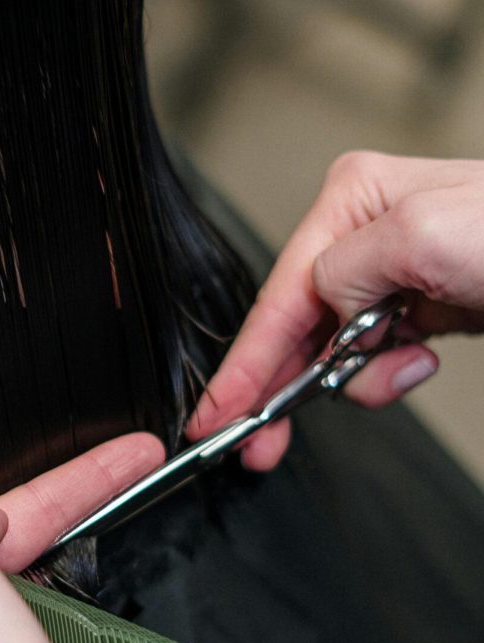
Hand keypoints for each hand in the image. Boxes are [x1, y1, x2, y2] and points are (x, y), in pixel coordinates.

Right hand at [189, 152, 483, 469]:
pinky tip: (411, 364)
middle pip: (296, 324)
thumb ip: (346, 268)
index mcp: (354, 200)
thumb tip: (325, 307)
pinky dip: (383, 373)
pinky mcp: (421, 305)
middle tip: (257, 442)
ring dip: (351, 376)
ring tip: (393, 374)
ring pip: (333, 346)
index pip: (279, 295)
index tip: (217, 414)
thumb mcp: (425, 234)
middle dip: (278, 384)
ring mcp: (394, 272)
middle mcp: (366, 232)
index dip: (243, 363)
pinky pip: (373, 354)